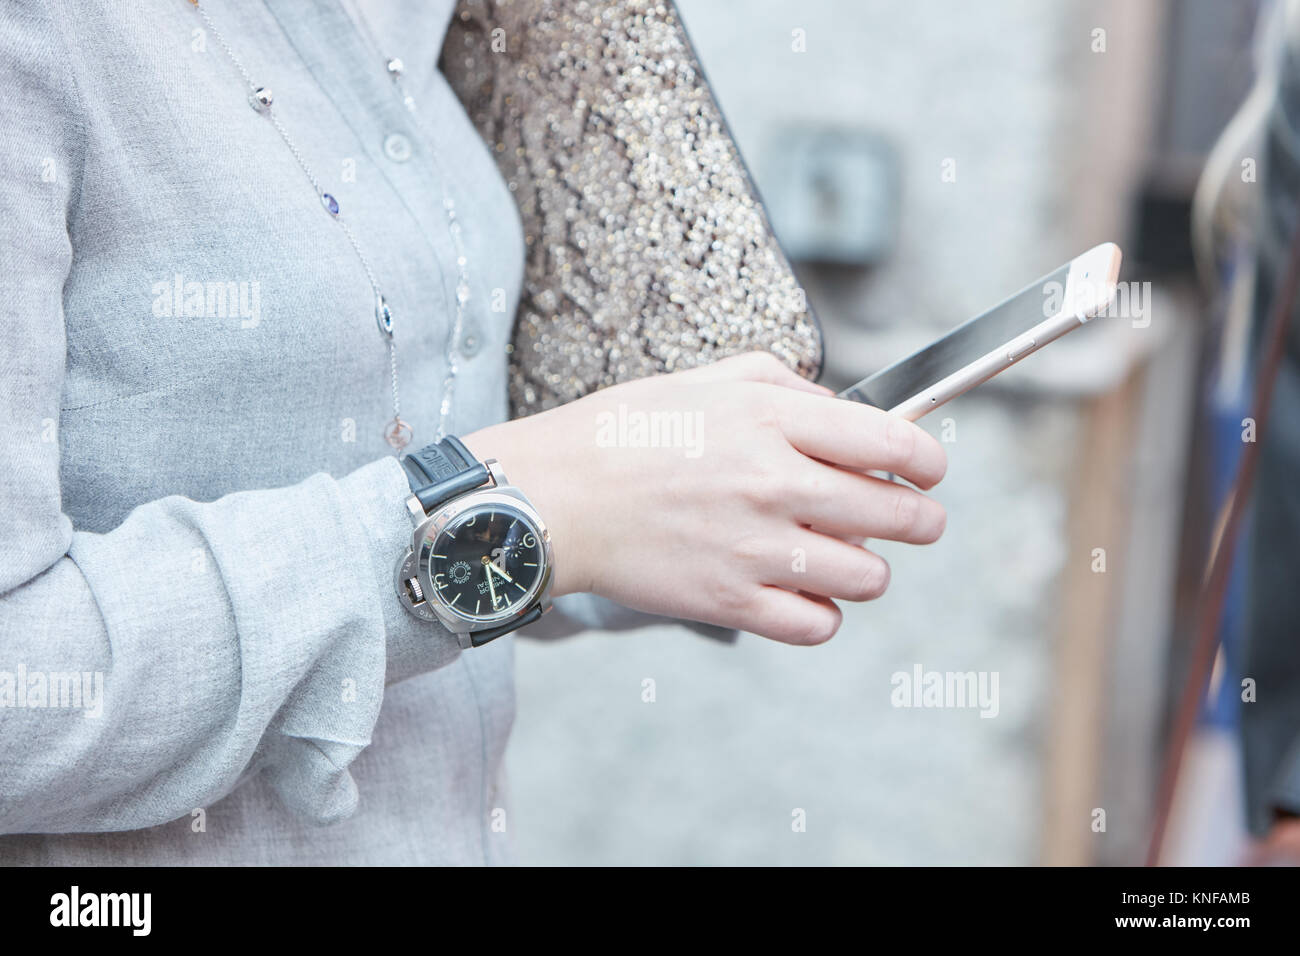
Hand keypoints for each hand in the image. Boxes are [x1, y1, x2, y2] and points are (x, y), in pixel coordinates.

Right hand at [462, 352, 946, 644]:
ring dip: (868, 568)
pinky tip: (804, 592)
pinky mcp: (731, 602)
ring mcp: (755, 550)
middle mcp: (775, 485)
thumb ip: (785, 385)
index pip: (895, 443)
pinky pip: (817, 624)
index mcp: (773, 422)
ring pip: (868, 576)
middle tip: (915, 520)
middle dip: (921, 519)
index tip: (930, 469)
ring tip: (845, 556)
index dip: (930, 459)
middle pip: (899, 515)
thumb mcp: (706, 380)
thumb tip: (842, 409)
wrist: (553, 498)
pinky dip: (823, 613)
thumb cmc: (622, 433)